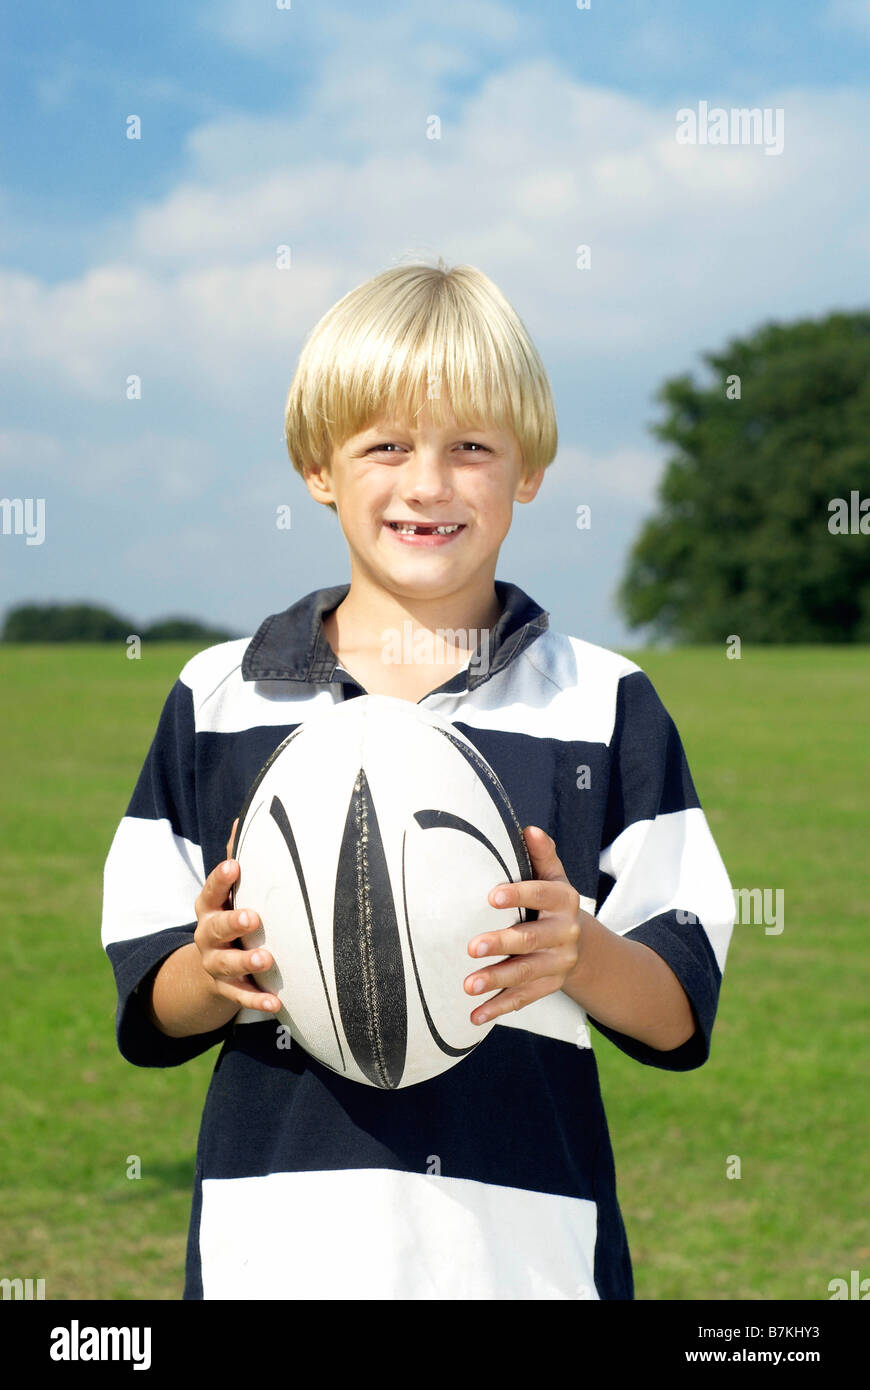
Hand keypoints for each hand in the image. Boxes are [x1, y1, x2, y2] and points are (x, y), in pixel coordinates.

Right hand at [192, 819, 280, 1015]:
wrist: (206, 970)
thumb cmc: (228, 916)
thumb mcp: (228, 893)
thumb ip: (236, 860)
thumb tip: (244, 818)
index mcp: (209, 907)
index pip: (211, 891)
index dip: (220, 878)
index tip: (235, 866)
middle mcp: (207, 935)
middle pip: (215, 928)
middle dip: (232, 922)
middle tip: (253, 917)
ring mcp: (214, 964)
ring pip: (226, 964)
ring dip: (245, 961)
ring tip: (266, 959)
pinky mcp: (225, 989)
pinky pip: (240, 996)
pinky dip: (257, 999)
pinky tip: (276, 1002)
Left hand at [465, 826, 582, 1024]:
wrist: (582, 943)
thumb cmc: (552, 902)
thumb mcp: (554, 877)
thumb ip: (542, 855)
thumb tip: (529, 829)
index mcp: (564, 901)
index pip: (543, 895)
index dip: (519, 895)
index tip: (491, 895)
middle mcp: (565, 934)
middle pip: (531, 939)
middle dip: (502, 944)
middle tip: (471, 947)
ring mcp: (557, 963)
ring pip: (526, 973)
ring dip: (496, 980)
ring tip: (468, 985)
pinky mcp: (548, 986)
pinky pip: (523, 998)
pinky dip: (498, 1008)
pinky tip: (475, 1015)